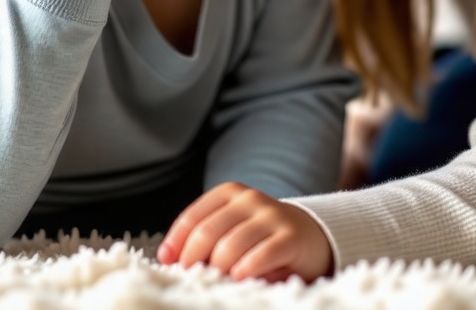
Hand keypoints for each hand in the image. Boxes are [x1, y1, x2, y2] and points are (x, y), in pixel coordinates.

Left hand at [156, 182, 333, 282]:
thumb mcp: (232, 229)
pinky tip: (239, 278)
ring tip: (216, 281)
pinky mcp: (289, 237)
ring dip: (218, 268)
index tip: (167, 261)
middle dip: (194, 258)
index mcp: (229, 194)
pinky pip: (262, 254)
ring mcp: (271, 216)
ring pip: (231, 245)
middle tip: (190, 277)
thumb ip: (206, 238)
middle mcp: (249, 199)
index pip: (193, 216)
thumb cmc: (259, 237)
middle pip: (208, 231)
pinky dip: (246, 268)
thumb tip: (170, 257)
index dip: (176, 240)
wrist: (308, 236)